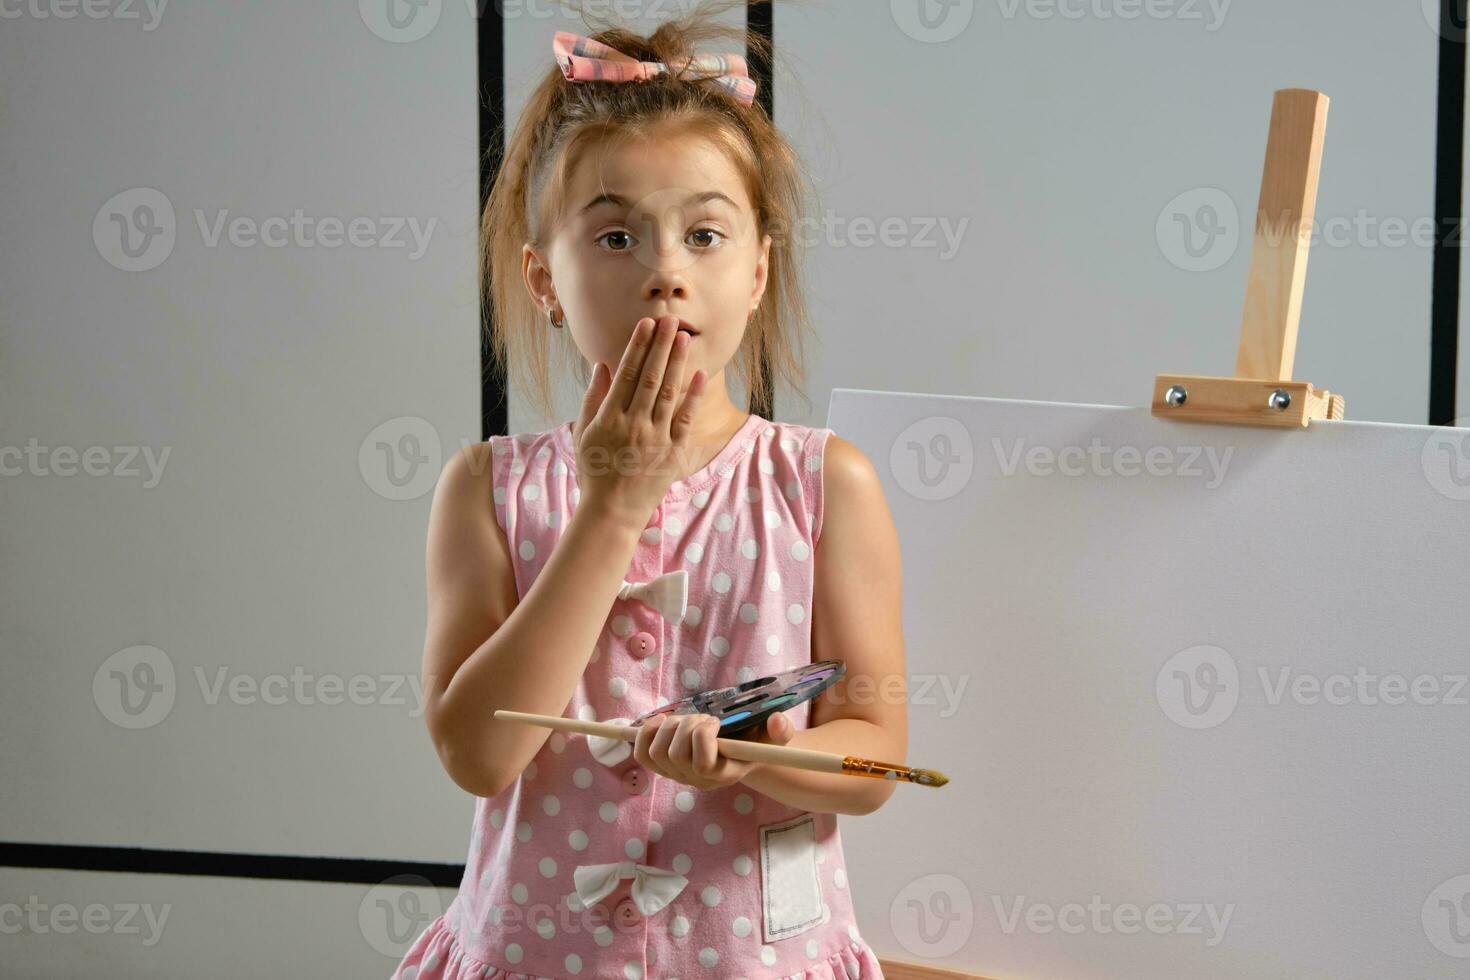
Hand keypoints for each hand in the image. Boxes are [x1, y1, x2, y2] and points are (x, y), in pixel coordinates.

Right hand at [574, 315, 704, 530]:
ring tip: (685, 338)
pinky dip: (693, 397)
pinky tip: (700, 375)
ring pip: (669, 393)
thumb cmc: (594, 471)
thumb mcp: (584, 433)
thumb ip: (593, 398)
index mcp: (610, 417)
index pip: (627, 374)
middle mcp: (634, 424)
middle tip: (671, 320)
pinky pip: (685, 420)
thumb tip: (602, 365)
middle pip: (651, 377)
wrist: (612, 511)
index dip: (638, 347)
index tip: (646, 325)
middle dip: (662, 346)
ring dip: (678, 363)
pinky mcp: (673, 453)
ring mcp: (655, 438)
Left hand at [632, 711, 796, 791]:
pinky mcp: (661, 766)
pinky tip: (662, 722)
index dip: (703, 736)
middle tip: (704, 717)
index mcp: (724, 775)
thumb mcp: (773, 737)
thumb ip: (781, 731)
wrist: (737, 751)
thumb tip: (778, 721)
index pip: (702, 764)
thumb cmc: (755, 742)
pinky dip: (647, 733)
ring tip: (689, 719)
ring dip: (671, 726)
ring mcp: (677, 775)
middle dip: (687, 726)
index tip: (716, 722)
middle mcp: (697, 780)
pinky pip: (642, 754)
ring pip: (658, 751)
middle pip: (676, 754)